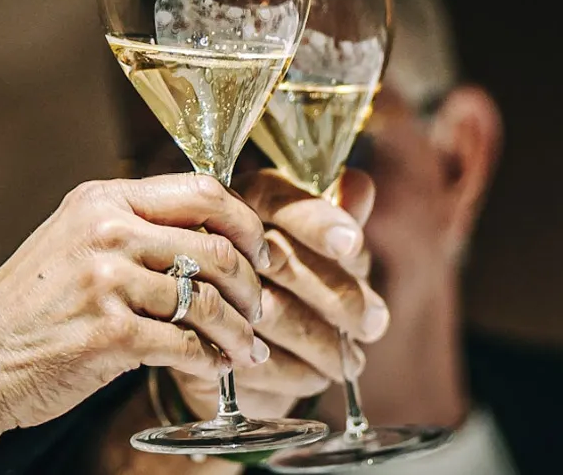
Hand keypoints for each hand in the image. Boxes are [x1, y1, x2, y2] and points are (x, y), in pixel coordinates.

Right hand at [0, 175, 270, 439]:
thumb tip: (209, 238)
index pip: (204, 190)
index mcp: (104, 199)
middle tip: (259, 310)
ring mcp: (107, 282)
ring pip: (208, 301)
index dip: (245, 222)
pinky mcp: (109, 334)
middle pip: (217, 247)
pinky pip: (186, 345)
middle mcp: (107, 231)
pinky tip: (216, 368)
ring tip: (246, 349)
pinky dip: (211, 360)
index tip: (259, 251)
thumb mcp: (73, 241)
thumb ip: (132, 229)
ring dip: (238, 331)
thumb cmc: (27, 308)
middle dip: (251, 285)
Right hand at [172, 169, 387, 419]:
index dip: (316, 221)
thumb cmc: (286, 282)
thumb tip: (360, 186)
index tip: (350, 243)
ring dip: (320, 342)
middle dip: (337, 296)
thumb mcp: (316, 247)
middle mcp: (212, 233)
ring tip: (350, 361)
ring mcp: (192, 284)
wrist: (230, 342)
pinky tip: (315, 375)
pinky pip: (246, 354)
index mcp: (246, 199)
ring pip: (267, 312)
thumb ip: (336, 216)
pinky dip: (290, 371)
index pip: (280, 200)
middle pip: (281, 259)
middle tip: (374, 325)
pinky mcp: (187, 336)